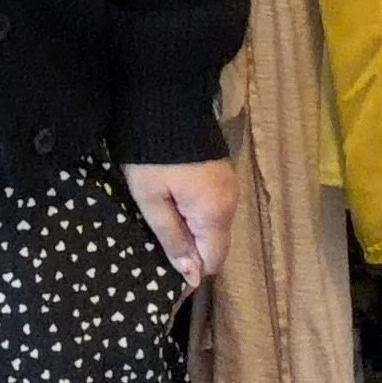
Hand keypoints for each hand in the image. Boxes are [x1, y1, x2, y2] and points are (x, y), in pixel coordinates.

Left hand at [120, 155, 237, 288]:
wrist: (167, 105)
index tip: (164, 277)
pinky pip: (214, 209)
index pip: (212, 261)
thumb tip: (191, 277)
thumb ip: (172, 239)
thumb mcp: (151, 200)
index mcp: (214, 213)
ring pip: (215, 227)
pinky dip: (197, 218)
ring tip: (165, 234)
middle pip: (216, 245)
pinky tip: (176, 213)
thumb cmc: (152, 157)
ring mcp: (230, 187)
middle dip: (192, 255)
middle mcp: (230, 203)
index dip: (191, 273)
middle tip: (159, 255)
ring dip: (194, 235)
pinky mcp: (223, 175)